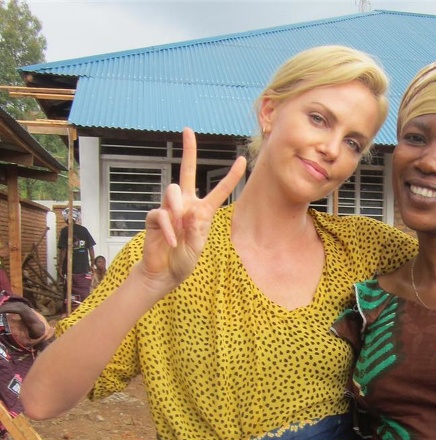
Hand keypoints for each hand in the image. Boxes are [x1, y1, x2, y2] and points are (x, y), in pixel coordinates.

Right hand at [137, 127, 246, 293]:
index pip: (218, 191)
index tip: (242, 160)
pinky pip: (162, 214)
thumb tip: (191, 213)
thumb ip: (197, 232)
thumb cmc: (182, 262)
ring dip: (178, 209)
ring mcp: (169, 209)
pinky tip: (172, 242)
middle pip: (187, 172)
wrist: (164, 274)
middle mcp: (185, 205)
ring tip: (180, 229)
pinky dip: (169, 229)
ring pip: (173, 191)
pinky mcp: (155, 217)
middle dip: (189, 151)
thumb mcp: (196, 249)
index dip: (231, 176)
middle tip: (188, 129)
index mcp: (202, 212)